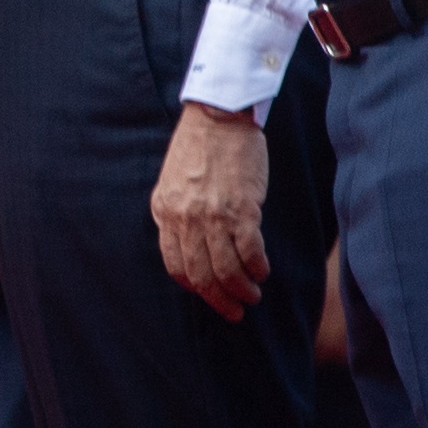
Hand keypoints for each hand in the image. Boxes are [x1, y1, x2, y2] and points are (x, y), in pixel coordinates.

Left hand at [154, 103, 273, 313]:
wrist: (219, 116)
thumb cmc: (199, 146)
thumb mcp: (172, 182)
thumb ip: (177, 213)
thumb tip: (190, 245)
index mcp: (165, 212)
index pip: (175, 265)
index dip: (194, 286)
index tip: (208, 294)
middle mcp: (185, 219)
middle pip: (201, 275)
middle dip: (219, 300)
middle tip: (234, 311)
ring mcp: (213, 216)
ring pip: (226, 270)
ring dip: (241, 290)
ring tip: (252, 296)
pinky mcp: (242, 210)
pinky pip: (249, 252)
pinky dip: (257, 268)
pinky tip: (262, 271)